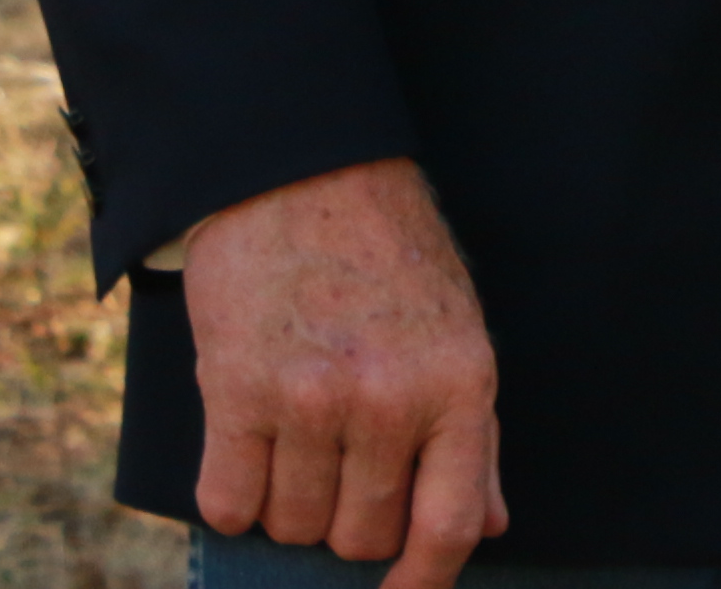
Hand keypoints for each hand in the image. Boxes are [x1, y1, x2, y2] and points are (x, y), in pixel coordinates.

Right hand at [186, 158, 508, 588]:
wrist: (300, 173)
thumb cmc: (389, 257)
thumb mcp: (457, 332)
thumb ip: (472, 437)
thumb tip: (490, 524)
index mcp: (459, 383)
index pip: (449, 526)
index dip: (424, 584)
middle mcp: (389, 397)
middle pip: (363, 536)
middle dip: (350, 518)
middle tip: (341, 460)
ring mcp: (311, 398)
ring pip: (295, 526)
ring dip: (290, 504)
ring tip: (296, 436)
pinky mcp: (237, 390)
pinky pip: (230, 503)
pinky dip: (234, 494)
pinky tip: (247, 445)